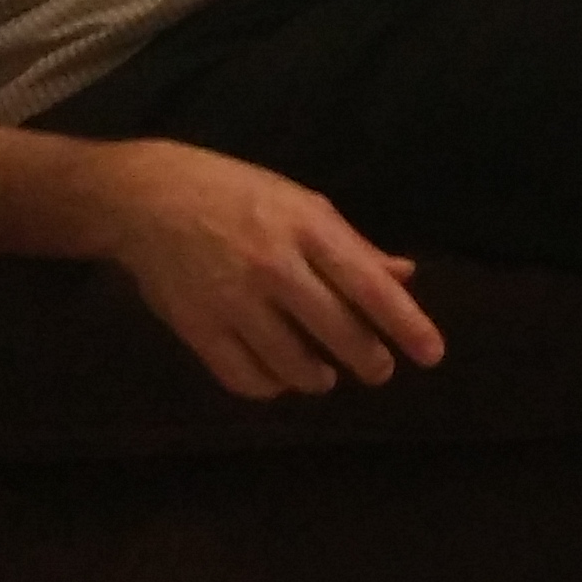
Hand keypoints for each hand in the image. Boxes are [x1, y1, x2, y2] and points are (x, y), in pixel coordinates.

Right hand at [91, 138, 445, 399]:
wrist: (148, 198)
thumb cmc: (240, 194)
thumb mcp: (305, 204)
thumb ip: (354, 246)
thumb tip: (404, 277)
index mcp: (310, 229)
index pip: (369, 286)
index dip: (406, 324)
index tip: (432, 353)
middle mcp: (275, 267)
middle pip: (335, 329)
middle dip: (367, 359)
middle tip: (380, 372)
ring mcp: (232, 301)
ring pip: (290, 362)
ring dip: (317, 377)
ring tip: (327, 376)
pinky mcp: (196, 327)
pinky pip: (241, 376)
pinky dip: (267, 386)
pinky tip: (278, 380)